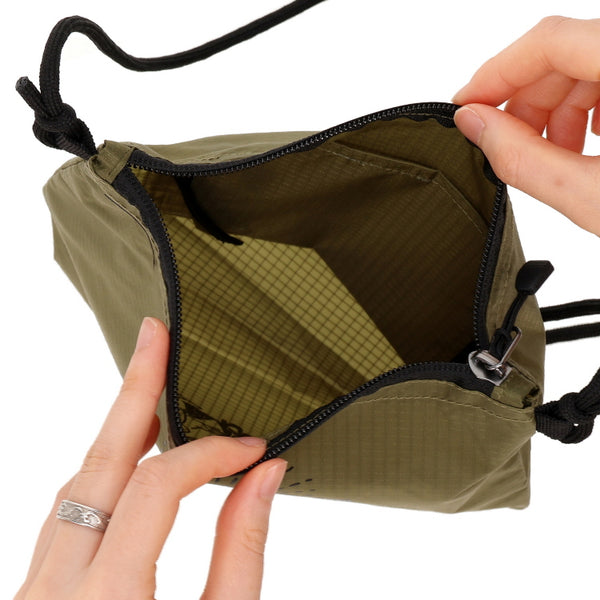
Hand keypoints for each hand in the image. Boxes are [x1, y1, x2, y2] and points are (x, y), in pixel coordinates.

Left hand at [15, 317, 285, 599]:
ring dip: (118, 429)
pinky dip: (102, 471)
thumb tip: (266, 474)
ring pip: (78, 482)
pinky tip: (129, 456)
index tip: (253, 449)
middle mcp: (57, 586)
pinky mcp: (38, 589)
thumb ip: (242, 550)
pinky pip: (67, 510)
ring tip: (149, 386)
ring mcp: (36, 587)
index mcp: (108, 596)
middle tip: (154, 335)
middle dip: (134, 391)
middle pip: (100, 461)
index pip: (160, 486)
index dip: (212, 454)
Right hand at [452, 16, 599, 235]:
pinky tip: (585, 144)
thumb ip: (524, 159)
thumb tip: (473, 125)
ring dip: (555, 109)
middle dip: (524, 101)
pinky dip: (586, 106)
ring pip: (586, 62)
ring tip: (551, 156)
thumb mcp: (594, 196)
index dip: (495, 73)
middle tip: (504, 146)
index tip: (464, 106)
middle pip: (565, 52)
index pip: (550, 41)